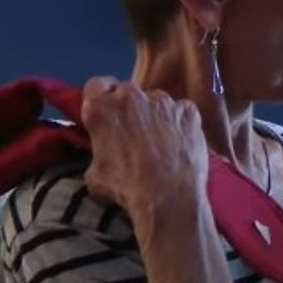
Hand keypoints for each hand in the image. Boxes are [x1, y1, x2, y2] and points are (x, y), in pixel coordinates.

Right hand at [80, 77, 209, 221]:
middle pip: (127, 91)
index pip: (95, 85)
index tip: (106, 111)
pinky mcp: (189, 111)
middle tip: (132, 130)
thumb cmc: (126, 189)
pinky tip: (180, 142)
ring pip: (156, 100)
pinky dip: (180, 122)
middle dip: (128, 106)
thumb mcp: (94, 174)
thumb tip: (102, 154)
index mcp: (101, 107)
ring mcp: (163, 101)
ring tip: (160, 141)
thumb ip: (97, 151)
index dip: (101, 97)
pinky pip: (182, 111)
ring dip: (155, 114)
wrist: (168, 196)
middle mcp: (131, 96)